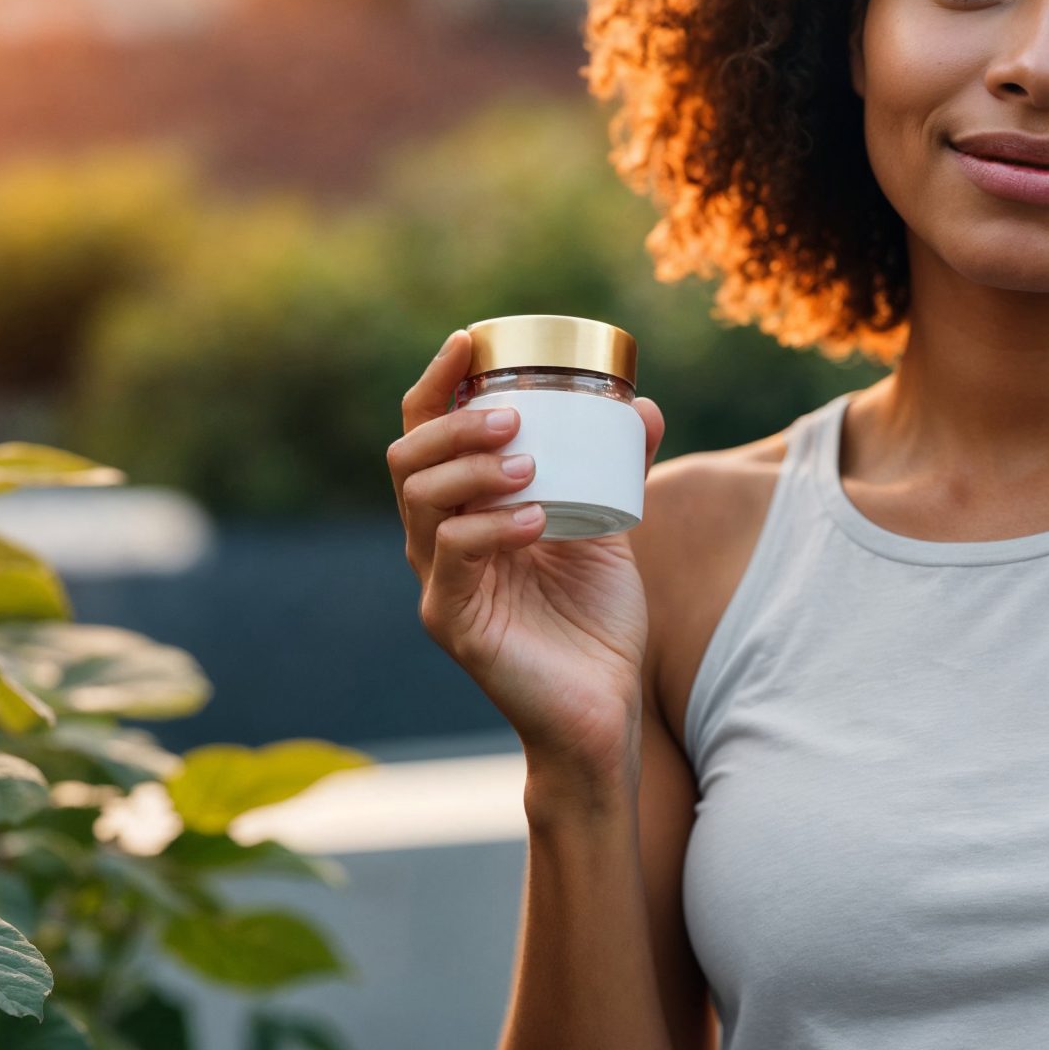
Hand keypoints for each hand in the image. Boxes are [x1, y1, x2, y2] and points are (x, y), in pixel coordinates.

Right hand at [388, 328, 665, 783]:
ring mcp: (439, 583)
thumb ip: (617, 469)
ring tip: (530, 463)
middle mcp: (438, 542)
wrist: (602, 709)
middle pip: (408, 459)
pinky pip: (455, 558)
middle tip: (511, 414)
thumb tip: (640, 403)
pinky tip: (537, 518)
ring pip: (421, 503)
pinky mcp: (453, 623)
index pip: (427, 434)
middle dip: (454, 423)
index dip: (439, 383)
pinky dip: (494, 529)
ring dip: (473, 469)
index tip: (470, 340)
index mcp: (465, 512)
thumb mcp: (610, 529)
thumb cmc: (596, 623)